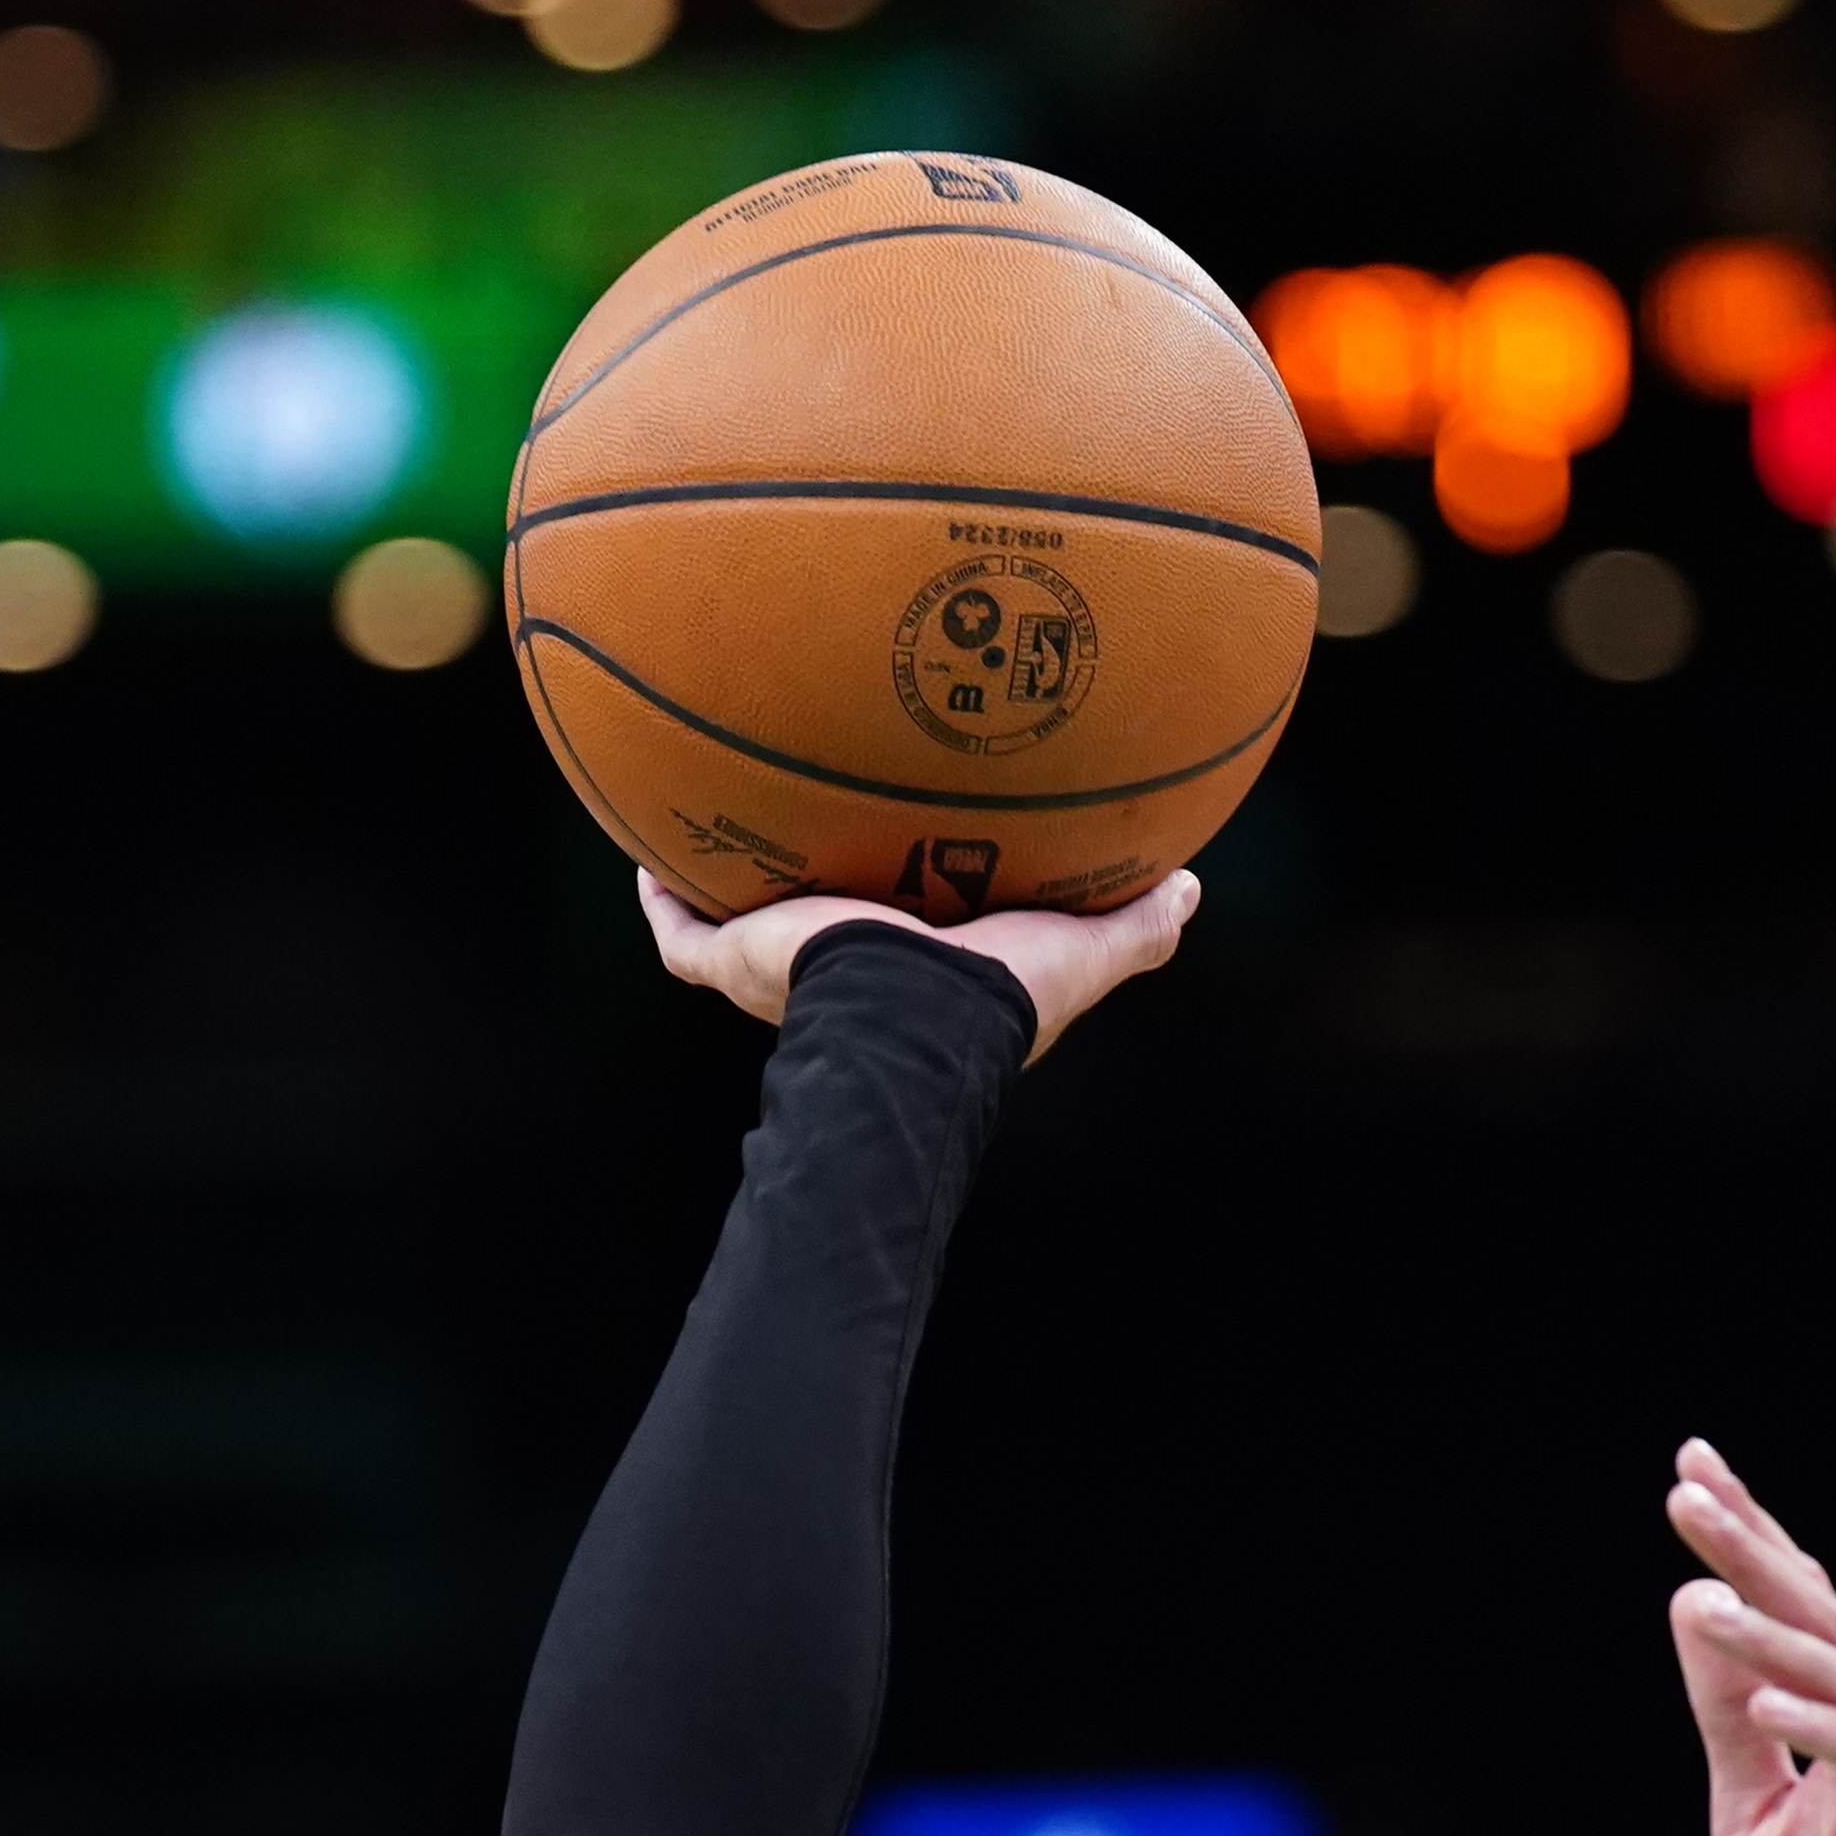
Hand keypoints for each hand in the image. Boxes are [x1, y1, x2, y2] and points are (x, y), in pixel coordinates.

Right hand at [636, 866, 1200, 1058]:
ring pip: (736, 930)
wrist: (909, 1014)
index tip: (911, 859)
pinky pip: (676, 928)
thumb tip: (1188, 886)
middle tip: (812, 830)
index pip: (901, 948)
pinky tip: (646, 847)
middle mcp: (840, 979)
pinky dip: (660, 893)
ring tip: (713, 821)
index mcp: (914, 983)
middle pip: (814, 933)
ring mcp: (778, 972)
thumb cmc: (995, 996)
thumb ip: (1135, 927)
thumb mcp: (1082, 954)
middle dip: (809, 894)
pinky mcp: (732, 960)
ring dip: (723, 886)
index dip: (904, 910)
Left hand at [1666, 1439, 1835, 1835]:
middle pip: (1831, 1624)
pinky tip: (1761, 1698)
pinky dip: (1824, 1729)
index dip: (1754, 1540)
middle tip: (1689, 1485)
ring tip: (1698, 1594)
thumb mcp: (1748, 1817)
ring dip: (1775, 1636)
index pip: (1808, 1615)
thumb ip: (1731, 1723)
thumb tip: (1694, 1608)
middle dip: (1758, 1552)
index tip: (1692, 1466)